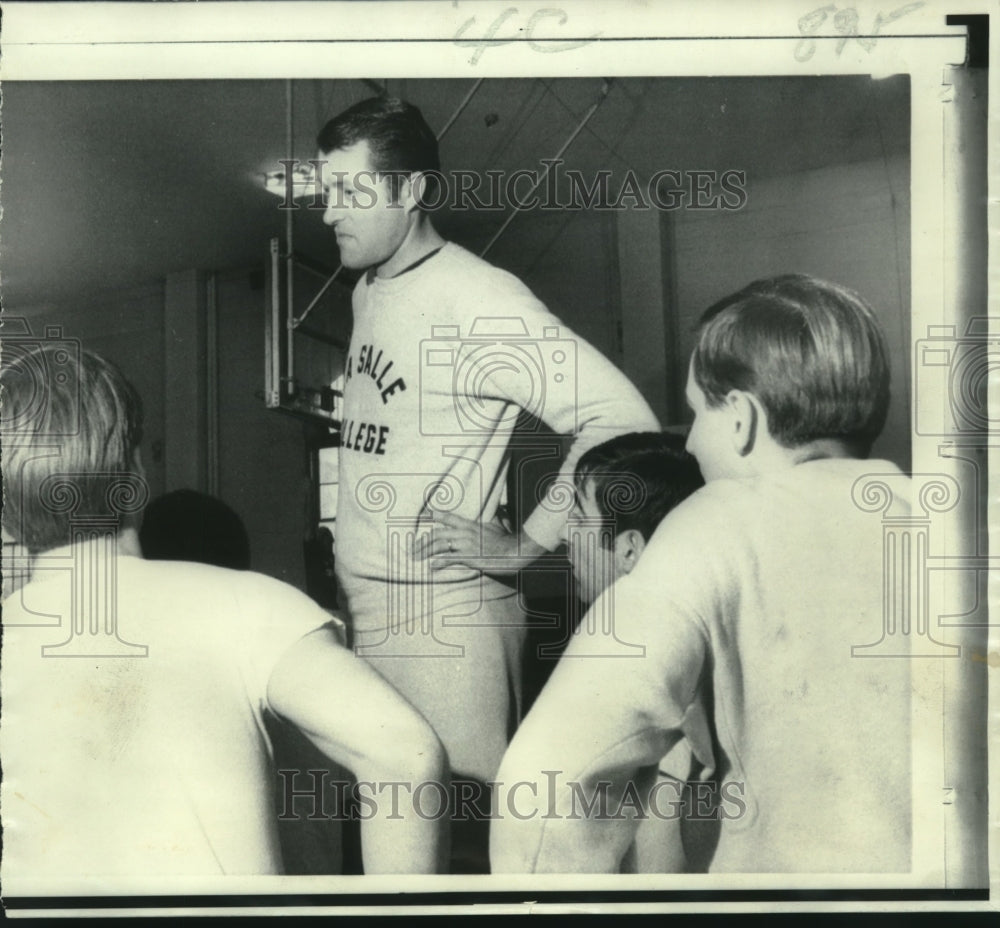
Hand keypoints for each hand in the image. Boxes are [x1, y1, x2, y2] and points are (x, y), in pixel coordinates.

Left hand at [412, 509, 546, 575]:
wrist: (515, 551)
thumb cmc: (508, 539)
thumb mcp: (499, 524)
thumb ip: (494, 517)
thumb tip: (500, 507)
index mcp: (470, 524)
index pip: (448, 517)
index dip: (434, 515)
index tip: (423, 516)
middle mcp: (465, 532)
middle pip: (438, 534)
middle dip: (422, 541)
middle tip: (413, 548)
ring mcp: (466, 545)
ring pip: (440, 545)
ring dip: (425, 551)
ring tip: (416, 557)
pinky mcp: (469, 557)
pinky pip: (450, 559)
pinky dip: (439, 562)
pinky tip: (432, 566)